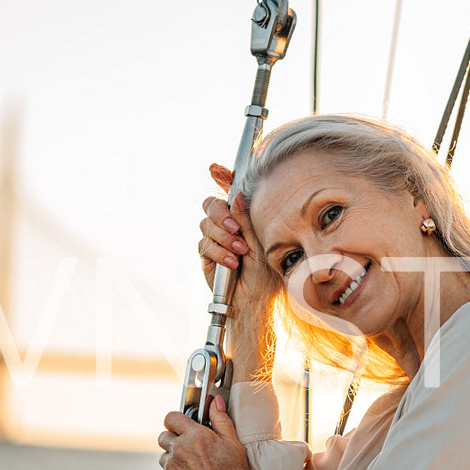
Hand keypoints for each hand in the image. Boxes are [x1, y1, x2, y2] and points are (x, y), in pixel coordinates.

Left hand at [158, 397, 266, 469]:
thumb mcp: (234, 445)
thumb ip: (221, 420)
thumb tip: (215, 402)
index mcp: (195, 436)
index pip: (172, 417)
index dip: (176, 420)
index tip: (181, 425)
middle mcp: (179, 449)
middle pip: (164, 436)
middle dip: (173, 440)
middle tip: (189, 449)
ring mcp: (170, 467)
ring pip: (164, 457)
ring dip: (173, 459)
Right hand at [197, 165, 274, 314]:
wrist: (254, 300)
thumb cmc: (265, 272)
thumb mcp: (261, 242)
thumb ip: (247, 219)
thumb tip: (238, 196)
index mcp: (242, 217)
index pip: (230, 192)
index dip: (221, 177)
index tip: (215, 168)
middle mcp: (226, 224)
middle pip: (211, 204)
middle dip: (221, 214)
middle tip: (235, 228)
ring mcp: (214, 238)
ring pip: (206, 224)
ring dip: (224, 237)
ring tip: (240, 252)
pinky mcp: (206, 254)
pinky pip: (205, 244)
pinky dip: (219, 252)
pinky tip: (232, 263)